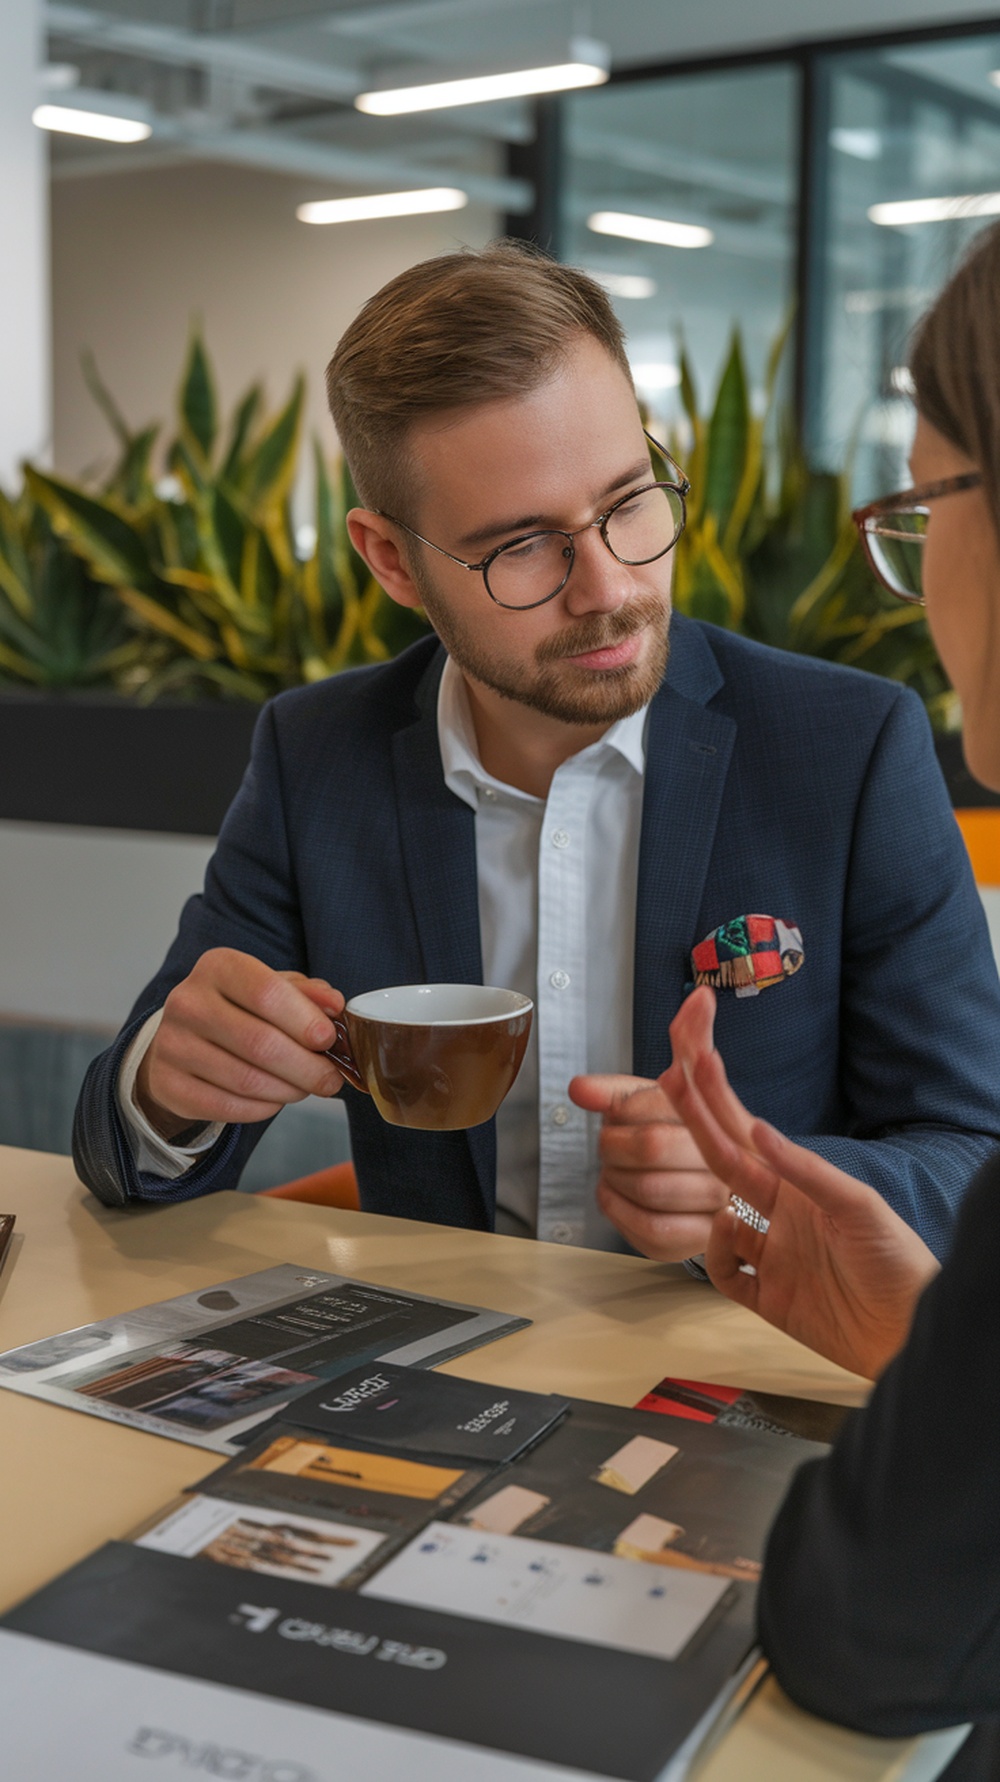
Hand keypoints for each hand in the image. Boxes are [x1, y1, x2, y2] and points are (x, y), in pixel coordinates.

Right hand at [136, 949, 345, 1139]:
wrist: (184, 1039)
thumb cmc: (239, 1010)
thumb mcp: (274, 989)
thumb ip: (308, 994)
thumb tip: (335, 1005)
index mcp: (217, 967)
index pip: (268, 992)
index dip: (306, 1021)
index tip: (328, 1040)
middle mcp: (188, 1002)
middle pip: (260, 1043)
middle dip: (306, 1067)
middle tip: (329, 1079)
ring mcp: (172, 1044)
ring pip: (246, 1079)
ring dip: (288, 1090)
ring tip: (304, 1088)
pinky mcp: (168, 1084)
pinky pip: (226, 1106)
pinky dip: (261, 1109)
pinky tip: (274, 1100)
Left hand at [568, 990, 728, 1261]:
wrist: (704, 1180)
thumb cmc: (682, 1127)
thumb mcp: (676, 1086)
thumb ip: (667, 1054)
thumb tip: (651, 1037)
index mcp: (728, 1117)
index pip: (665, 1102)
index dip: (626, 1107)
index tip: (613, 1111)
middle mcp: (732, 1164)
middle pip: (651, 1146)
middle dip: (614, 1141)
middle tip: (609, 1140)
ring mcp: (718, 1207)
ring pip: (648, 1188)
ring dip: (614, 1174)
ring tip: (614, 1166)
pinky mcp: (696, 1241)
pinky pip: (649, 1226)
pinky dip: (617, 1206)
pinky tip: (613, 1190)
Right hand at [665, 989, 939, 1377]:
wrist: (911, 1331)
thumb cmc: (898, 1263)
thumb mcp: (859, 1207)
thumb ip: (807, 1171)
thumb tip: (759, 1131)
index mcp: (801, 1188)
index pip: (748, 1138)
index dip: (718, 1102)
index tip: (694, 1063)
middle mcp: (781, 1216)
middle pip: (724, 1165)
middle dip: (696, 1123)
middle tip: (669, 1082)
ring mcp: (771, 1256)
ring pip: (716, 1219)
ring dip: (705, 1201)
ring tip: (717, 1199)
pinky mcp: (766, 1298)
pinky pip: (723, 1273)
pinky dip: (716, 1254)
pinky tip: (727, 1236)